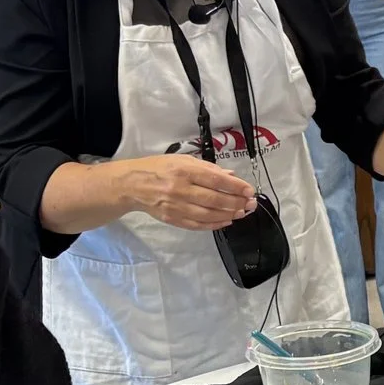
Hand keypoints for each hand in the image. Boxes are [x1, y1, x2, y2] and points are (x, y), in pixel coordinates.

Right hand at [119, 152, 256, 231]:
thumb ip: (207, 168)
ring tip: (242, 212)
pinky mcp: (173, 219)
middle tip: (250, 204)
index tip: (249, 190)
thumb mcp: (183, 159)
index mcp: (184, 170)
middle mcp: (180, 188)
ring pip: (208, 214)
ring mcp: (176, 206)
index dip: (235, 186)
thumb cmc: (160, 168)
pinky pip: (198, 224)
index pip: (215, 179)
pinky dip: (214, 224)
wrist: (133, 184)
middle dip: (236, 202)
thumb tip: (230, 175)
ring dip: (229, 214)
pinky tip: (226, 221)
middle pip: (215, 199)